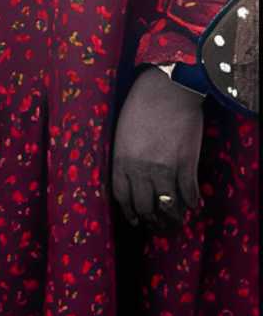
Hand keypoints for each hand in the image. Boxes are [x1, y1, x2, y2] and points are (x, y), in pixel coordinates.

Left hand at [112, 66, 203, 229]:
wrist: (166, 90)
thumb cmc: (140, 106)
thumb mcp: (122, 133)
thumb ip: (125, 156)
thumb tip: (132, 176)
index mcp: (121, 160)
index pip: (122, 197)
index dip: (129, 212)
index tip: (135, 219)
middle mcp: (141, 170)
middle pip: (144, 206)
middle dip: (151, 220)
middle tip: (157, 225)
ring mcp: (165, 169)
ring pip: (168, 206)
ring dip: (173, 218)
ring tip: (176, 220)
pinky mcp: (186, 164)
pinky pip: (189, 193)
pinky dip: (192, 202)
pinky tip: (193, 204)